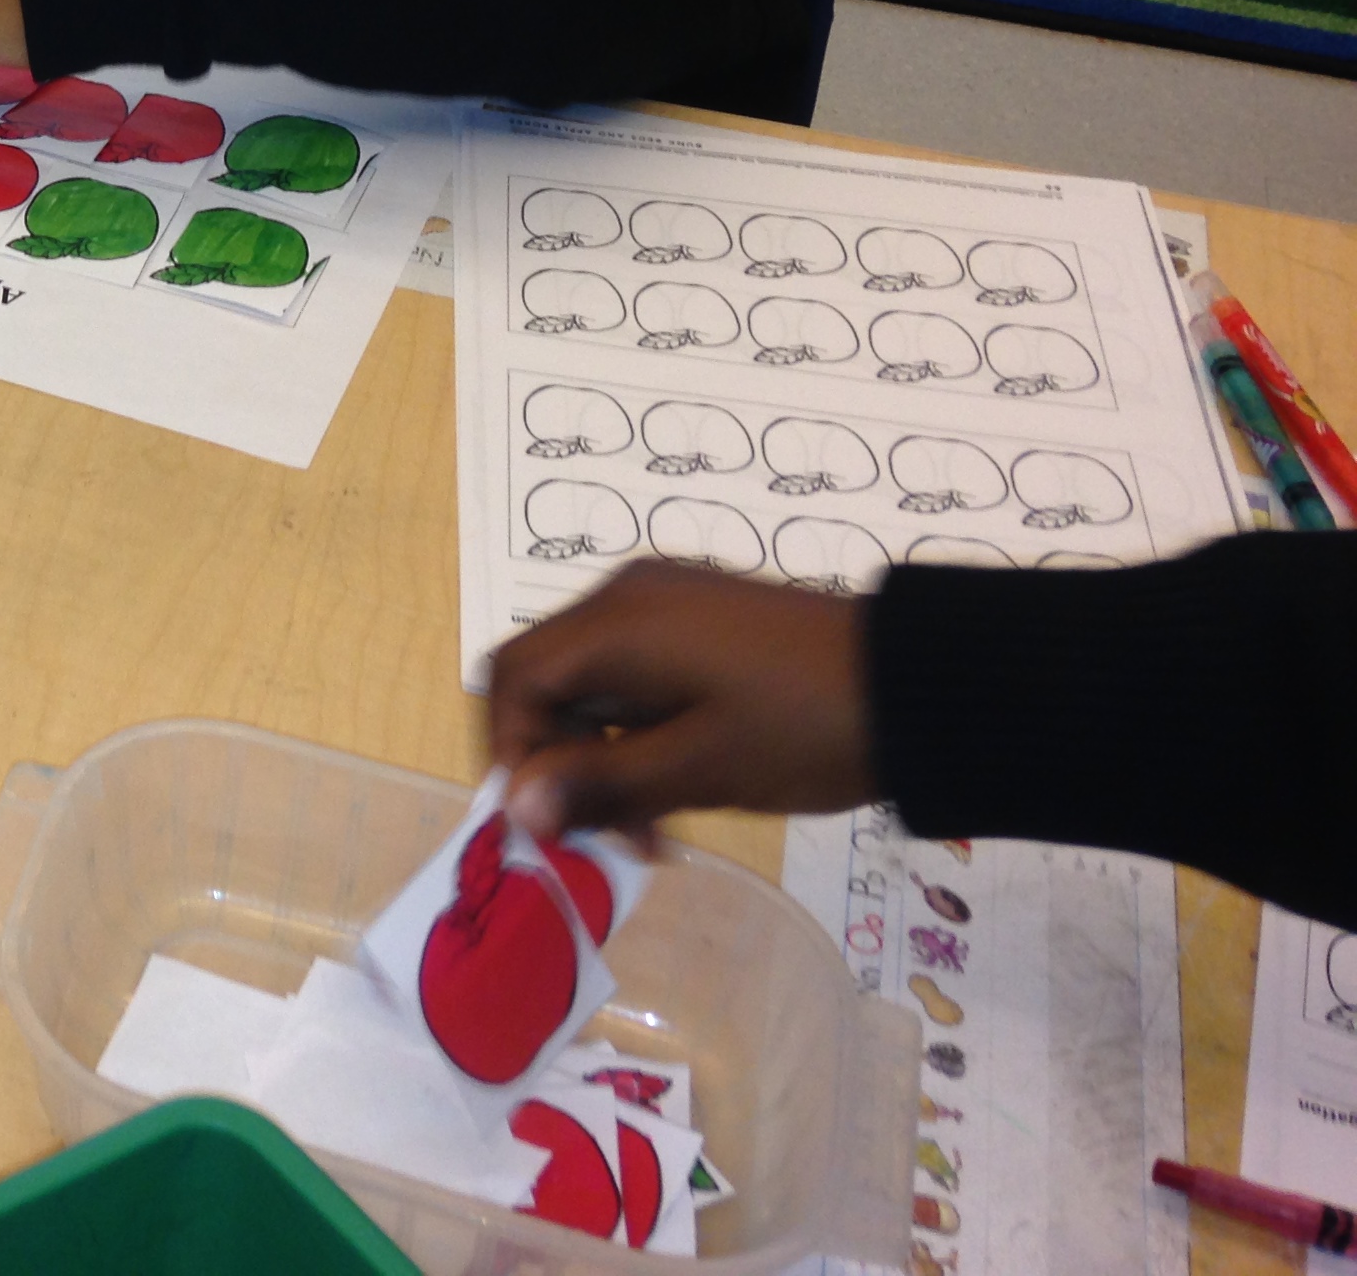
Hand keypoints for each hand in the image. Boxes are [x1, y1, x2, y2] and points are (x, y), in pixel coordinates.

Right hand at [484, 561, 877, 842]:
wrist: (922, 685)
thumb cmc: (803, 728)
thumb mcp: (698, 769)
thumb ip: (599, 784)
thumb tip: (514, 806)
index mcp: (618, 624)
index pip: (515, 677)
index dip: (511, 750)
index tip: (544, 820)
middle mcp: (628, 597)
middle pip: (550, 678)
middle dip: (561, 760)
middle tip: (603, 836)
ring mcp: (669, 602)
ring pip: (596, 681)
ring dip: (603, 754)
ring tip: (651, 827)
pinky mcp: (704, 619)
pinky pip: (638, 671)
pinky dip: (638, 728)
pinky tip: (679, 782)